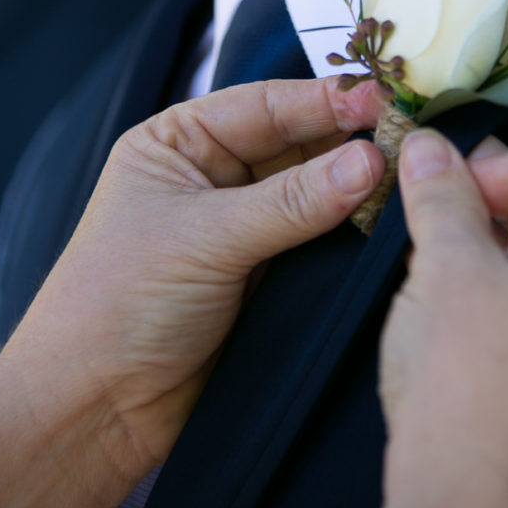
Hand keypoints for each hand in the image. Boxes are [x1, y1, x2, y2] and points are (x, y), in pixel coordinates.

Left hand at [6, 76, 385, 475]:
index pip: (263, 105)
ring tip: (411, 177)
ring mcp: (241, 227)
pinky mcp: (266, 276)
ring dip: (356, 187)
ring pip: (314, 192)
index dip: (323, 100)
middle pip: (296, 143)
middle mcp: (212, 176)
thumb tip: (371, 163)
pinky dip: (351, 233)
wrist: (96, 408)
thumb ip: (292, 201)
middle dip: (349, 141)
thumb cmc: (120, 303)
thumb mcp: (205, 239)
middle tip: (410, 138)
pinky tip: (388, 224)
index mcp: (177, 143)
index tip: (382, 100)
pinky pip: (318, 242)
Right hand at [379, 129, 507, 507]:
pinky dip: (502, 285)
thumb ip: (440, 193)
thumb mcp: (444, 263)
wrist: (465, 492)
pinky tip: (452, 307)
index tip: (462, 189)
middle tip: (438, 215)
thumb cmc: (464, 376)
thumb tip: (428, 148)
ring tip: (438, 262)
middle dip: (498, 197)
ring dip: (494, 241)